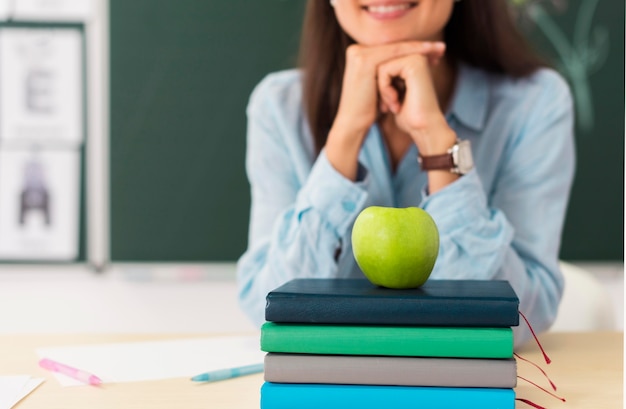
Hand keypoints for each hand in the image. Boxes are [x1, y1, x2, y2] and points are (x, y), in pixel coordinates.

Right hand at [326, 41, 444, 179]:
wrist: (352, 123)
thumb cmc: (367, 110)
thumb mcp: (379, 87)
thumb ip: (388, 73)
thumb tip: (405, 68)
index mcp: (359, 55)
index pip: (391, 49)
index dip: (413, 50)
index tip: (434, 53)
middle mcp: (357, 51)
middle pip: (395, 46)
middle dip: (420, 47)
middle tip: (441, 48)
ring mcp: (359, 54)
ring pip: (396, 48)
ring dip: (420, 48)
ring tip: (439, 50)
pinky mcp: (365, 60)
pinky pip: (394, 53)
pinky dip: (412, 52)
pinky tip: (426, 54)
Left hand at [377, 47, 455, 154]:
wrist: (423, 128)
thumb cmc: (407, 116)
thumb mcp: (392, 94)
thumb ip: (384, 79)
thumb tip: (368, 73)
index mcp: (412, 61)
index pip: (381, 66)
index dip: (381, 86)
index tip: (393, 104)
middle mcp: (415, 56)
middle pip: (380, 65)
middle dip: (382, 88)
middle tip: (394, 106)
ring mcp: (415, 57)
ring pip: (380, 67)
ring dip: (382, 90)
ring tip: (393, 105)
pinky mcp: (413, 63)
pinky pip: (384, 70)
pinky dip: (384, 88)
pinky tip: (395, 102)